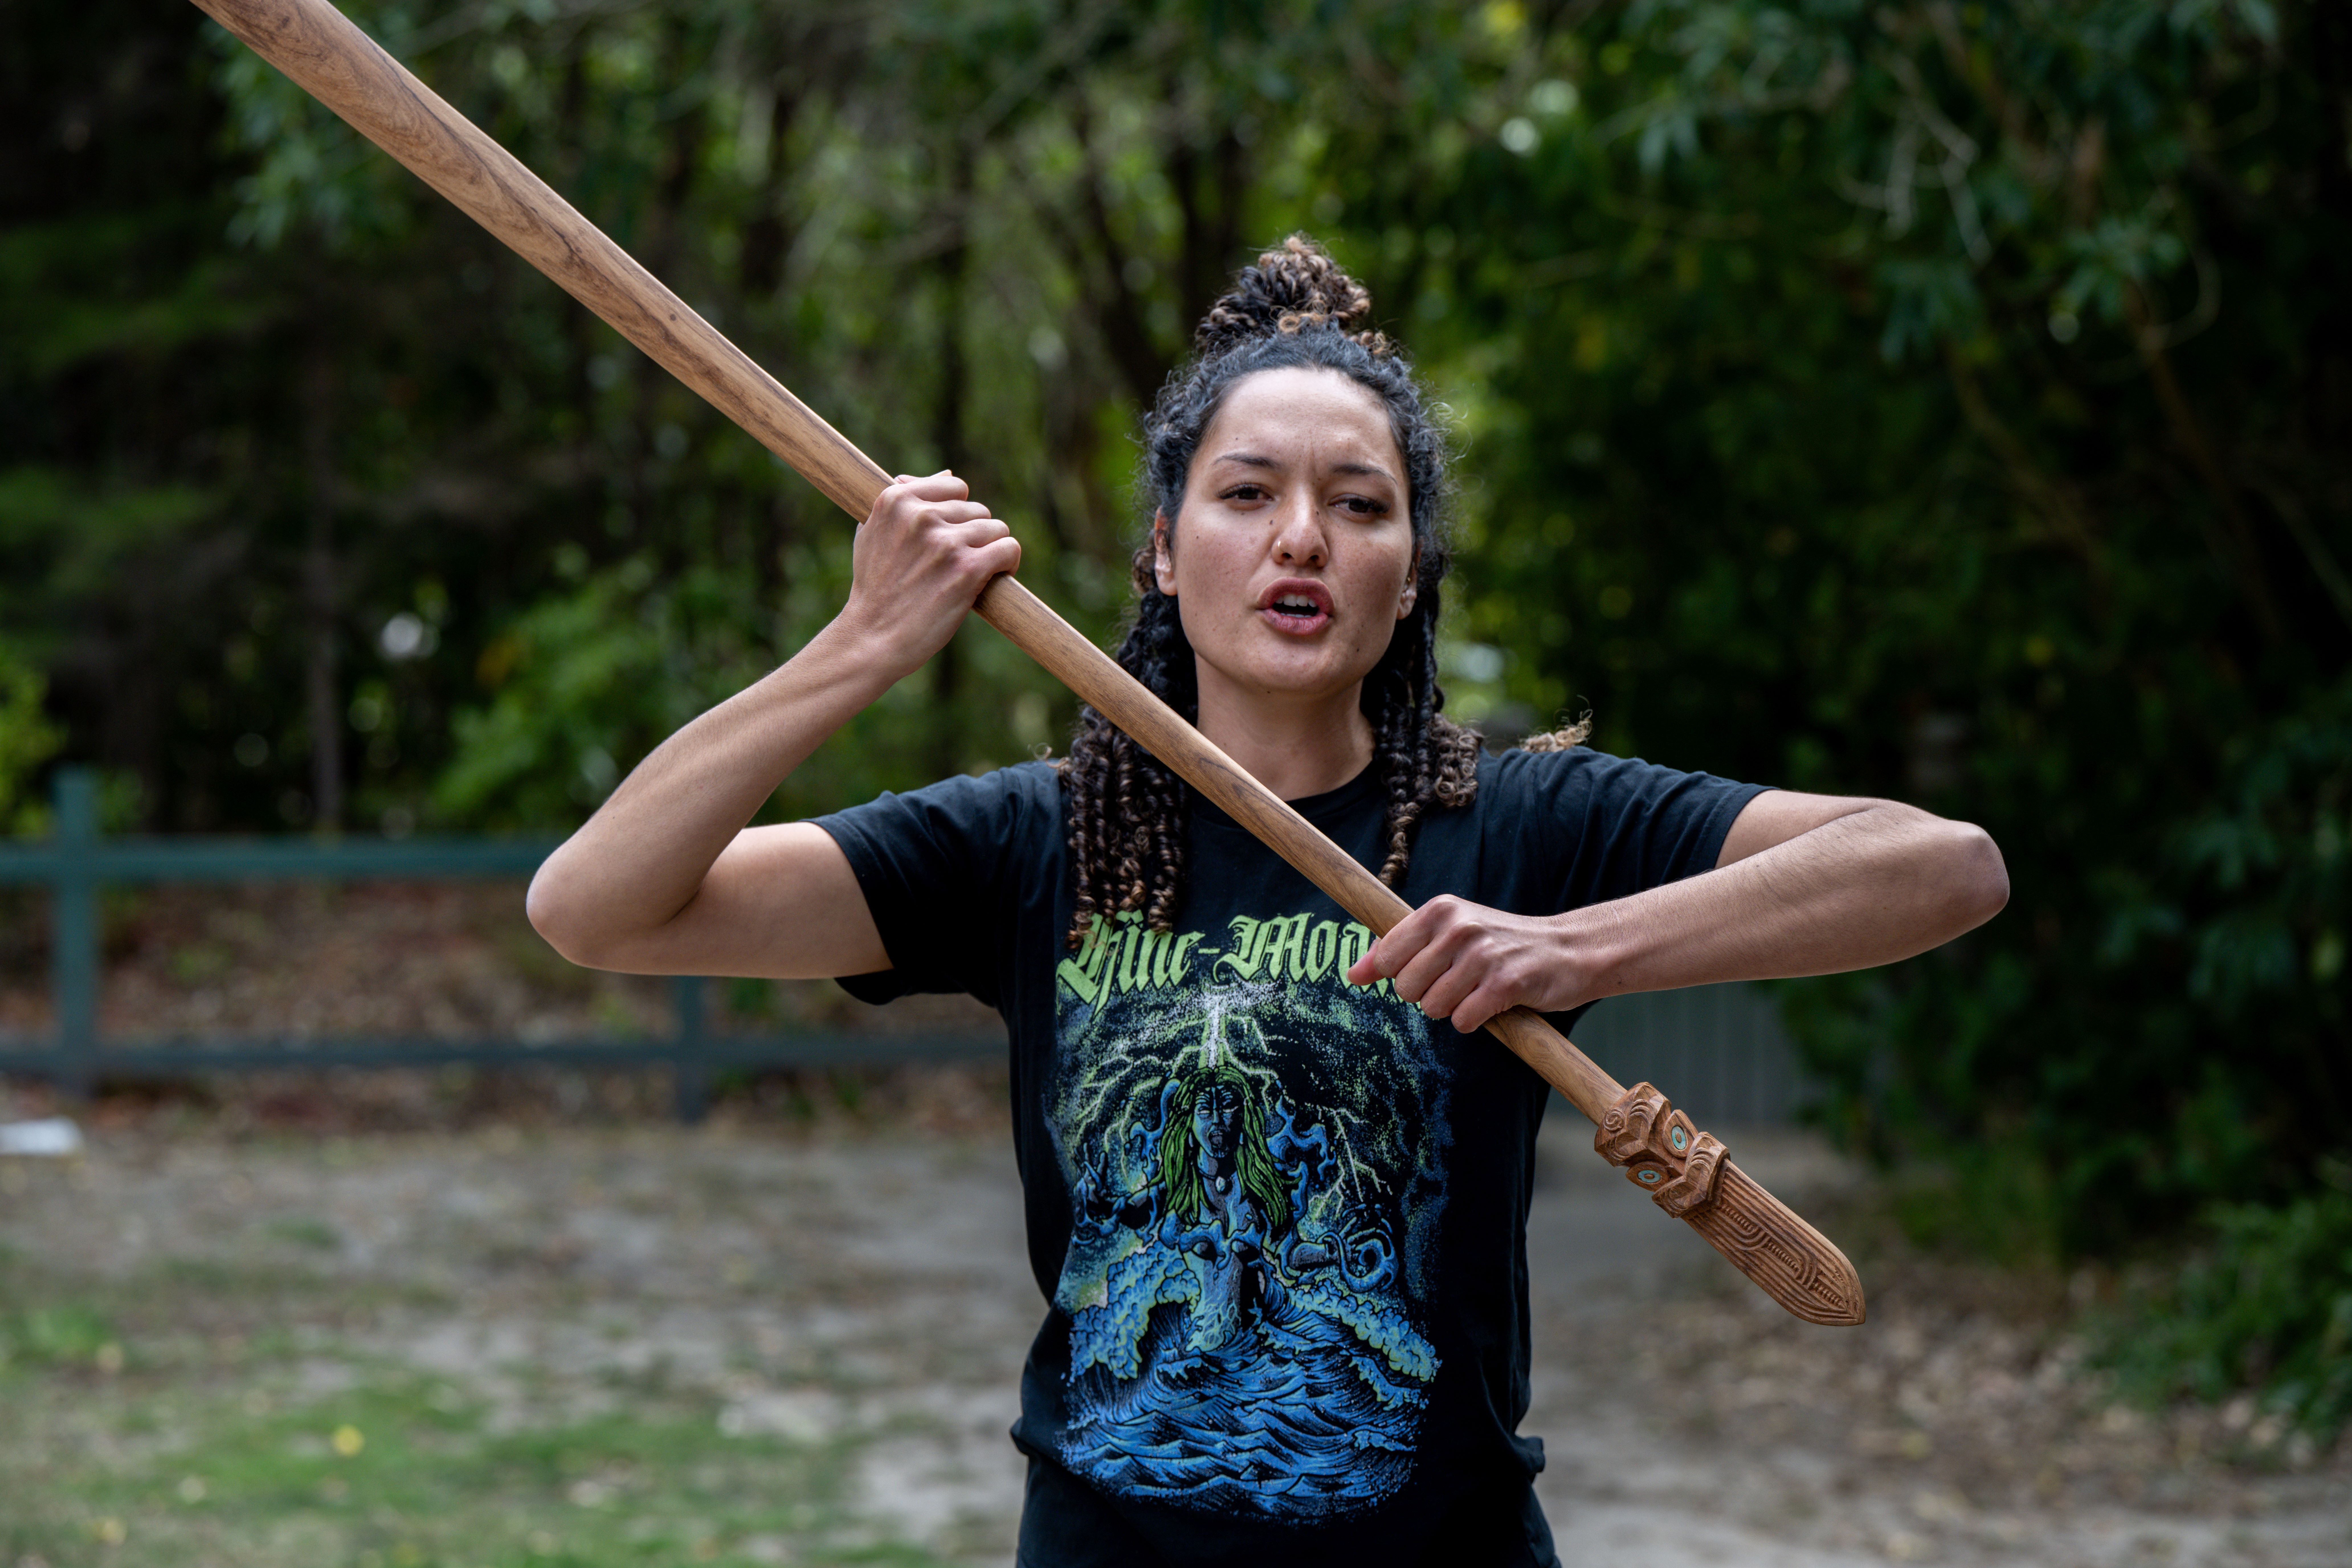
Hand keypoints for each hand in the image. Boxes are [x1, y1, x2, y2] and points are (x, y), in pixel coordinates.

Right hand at [837, 471, 1020, 675]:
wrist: (872, 638)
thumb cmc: (874, 590)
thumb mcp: (872, 533)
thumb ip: (904, 501)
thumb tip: (945, 475)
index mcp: (896, 500)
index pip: (953, 486)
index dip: (958, 514)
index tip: (951, 537)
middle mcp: (920, 515)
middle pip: (977, 510)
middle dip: (974, 536)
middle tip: (957, 565)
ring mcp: (945, 542)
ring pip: (996, 528)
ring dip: (991, 551)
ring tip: (972, 574)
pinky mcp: (967, 568)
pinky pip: (1009, 548)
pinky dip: (1009, 562)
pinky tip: (997, 576)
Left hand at [1345, 895, 1611, 1032]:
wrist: (1569, 950)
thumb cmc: (1503, 944)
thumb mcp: (1452, 932)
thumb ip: (1401, 949)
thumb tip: (1352, 974)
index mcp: (1440, 911)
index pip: (1387, 955)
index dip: (1394, 975)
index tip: (1416, 975)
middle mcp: (1458, 928)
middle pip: (1406, 988)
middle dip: (1427, 995)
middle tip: (1457, 983)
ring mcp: (1482, 955)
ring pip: (1433, 1007)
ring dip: (1453, 1009)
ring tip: (1477, 990)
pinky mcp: (1505, 984)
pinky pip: (1463, 1021)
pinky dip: (1475, 1021)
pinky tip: (1493, 1004)